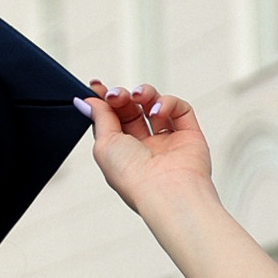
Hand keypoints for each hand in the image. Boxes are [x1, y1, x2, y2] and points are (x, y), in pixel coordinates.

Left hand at [81, 82, 215, 220]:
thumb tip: (87, 101)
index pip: (113, 119)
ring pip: (157, 105)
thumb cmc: (132, 177)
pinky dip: (168, 103)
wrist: (165, 191)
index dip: (105, 101)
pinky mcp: (190, 136)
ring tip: (138, 96)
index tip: (97, 86)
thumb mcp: (103, 144)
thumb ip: (98, 118)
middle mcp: (145, 148)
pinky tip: (157, 112)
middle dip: (123, 96)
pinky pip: (181, 109)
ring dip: (145, 93)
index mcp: (122, 153)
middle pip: (133, 109)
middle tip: (116, 95)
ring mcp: (168, 142)